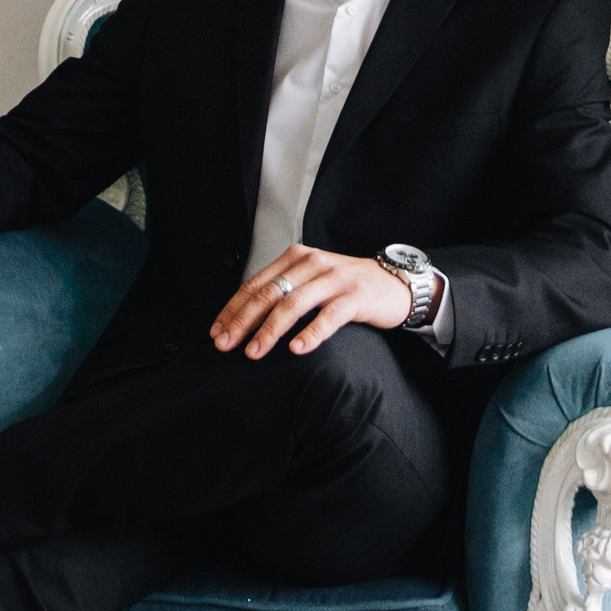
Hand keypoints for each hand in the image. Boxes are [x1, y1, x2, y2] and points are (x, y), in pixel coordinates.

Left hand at [210, 244, 410, 360]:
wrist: (394, 284)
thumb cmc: (347, 287)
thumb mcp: (312, 281)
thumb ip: (284, 291)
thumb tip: (245, 319)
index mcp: (296, 258)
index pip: (256, 284)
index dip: (233, 309)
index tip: (217, 332)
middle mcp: (312, 264)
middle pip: (269, 294)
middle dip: (243, 321)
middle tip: (226, 345)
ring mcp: (334, 279)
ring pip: (294, 304)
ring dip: (270, 330)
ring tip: (255, 352)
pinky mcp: (355, 296)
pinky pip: (329, 316)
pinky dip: (310, 333)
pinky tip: (297, 349)